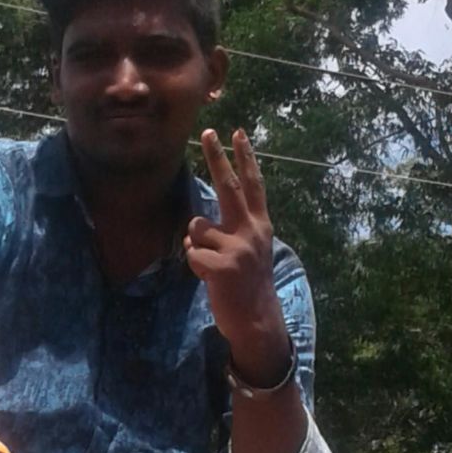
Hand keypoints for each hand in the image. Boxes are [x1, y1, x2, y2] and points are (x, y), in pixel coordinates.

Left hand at [184, 128, 289, 384]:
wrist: (256, 320)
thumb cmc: (248, 285)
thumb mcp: (250, 252)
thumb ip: (230, 232)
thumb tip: (195, 225)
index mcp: (260, 226)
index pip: (252, 185)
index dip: (245, 158)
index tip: (237, 132)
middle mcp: (251, 232)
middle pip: (228, 187)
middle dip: (217, 157)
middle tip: (206, 132)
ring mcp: (237, 248)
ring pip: (196, 228)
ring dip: (196, 245)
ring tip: (213, 266)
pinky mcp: (221, 266)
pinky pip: (191, 253)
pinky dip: (194, 266)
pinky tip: (210, 278)